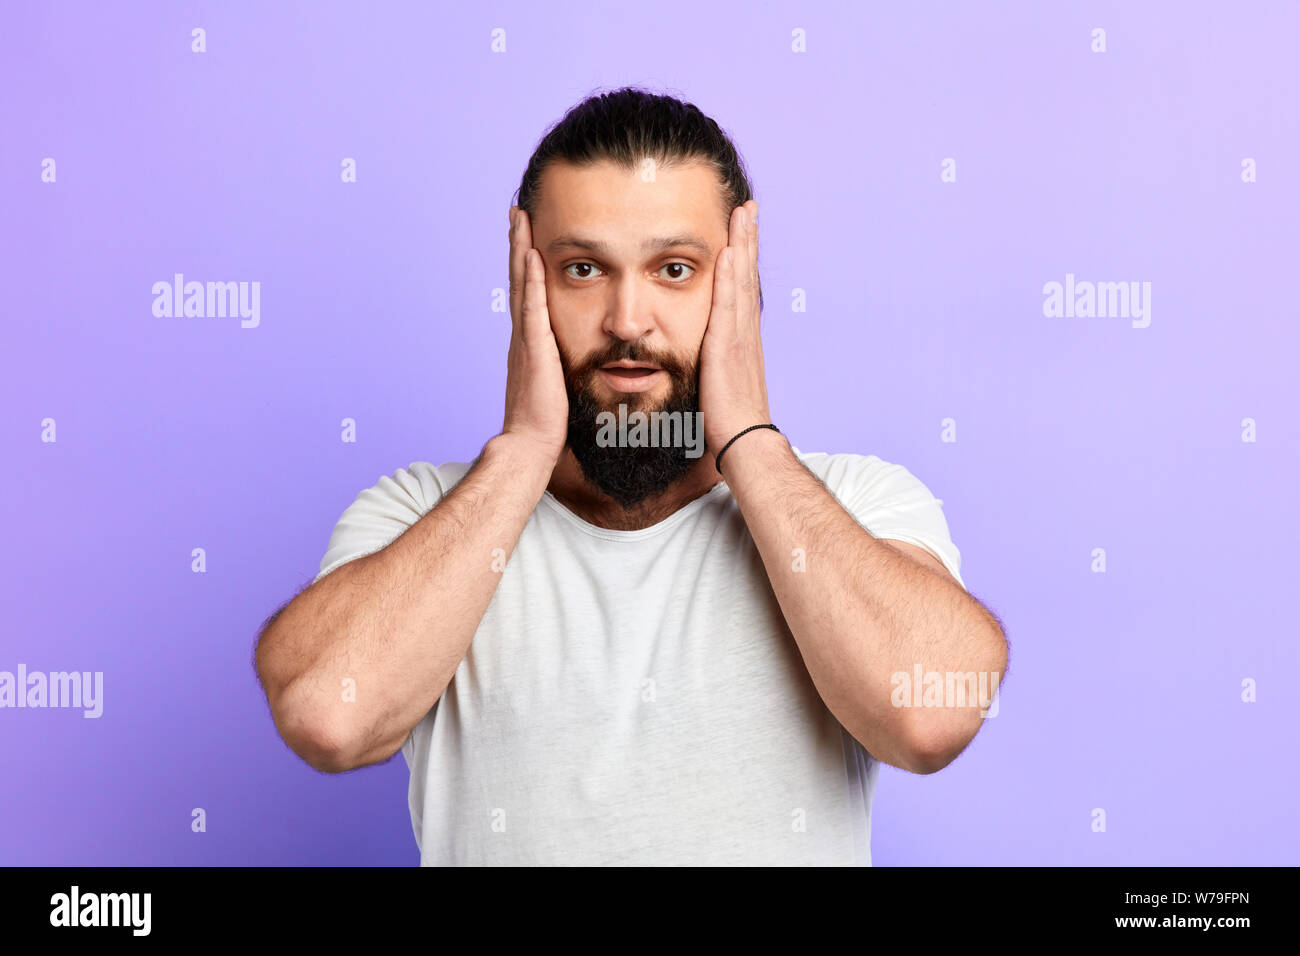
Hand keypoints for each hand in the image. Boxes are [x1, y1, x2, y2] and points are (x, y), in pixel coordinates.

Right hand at [500, 205, 568, 465]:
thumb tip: (588, 362)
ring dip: (520, 249)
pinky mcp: (534, 349)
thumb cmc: (549, 426)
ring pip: (522, 285)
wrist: (531, 445)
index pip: (529, 294)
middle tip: (517, 211)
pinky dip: (531, 279)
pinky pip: (532, 307)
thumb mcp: (561, 388)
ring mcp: (526, 340)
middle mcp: (523, 336)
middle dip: (518, 244)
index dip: (527, 264)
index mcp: (531, 344)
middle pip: (520, 280)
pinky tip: (532, 255)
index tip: (528, 235)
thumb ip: (566, 369)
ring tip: (519, 217)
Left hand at [698, 200, 771, 457]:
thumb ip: (711, 366)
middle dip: (747, 239)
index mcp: (740, 340)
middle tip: (746, 206)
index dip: (742, 258)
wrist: (744, 443)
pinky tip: (729, 252)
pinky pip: (728, 305)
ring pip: (741, 282)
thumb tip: (702, 362)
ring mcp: (739, 338)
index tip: (741, 230)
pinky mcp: (727, 347)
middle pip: (746, 275)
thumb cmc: (728, 423)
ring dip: (742, 245)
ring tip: (742, 213)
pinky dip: (731, 277)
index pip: (741, 289)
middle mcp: (744, 332)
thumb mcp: (716, 385)